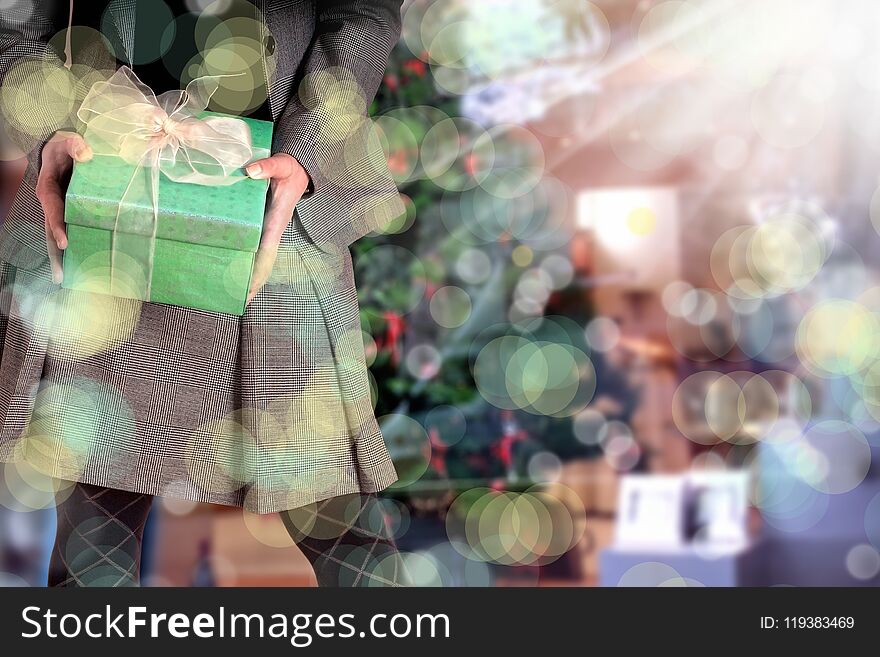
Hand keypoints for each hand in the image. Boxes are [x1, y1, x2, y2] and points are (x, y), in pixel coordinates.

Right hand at [35, 131, 92, 283]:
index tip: (65, 242)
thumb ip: (75, 146)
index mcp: (48, 190)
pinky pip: (70, 232)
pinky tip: (80, 264)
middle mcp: (51, 205)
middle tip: (61, 276)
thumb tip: (85, 154)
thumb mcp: (67, 143)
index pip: (53, 211)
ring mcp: (59, 212)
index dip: (58, 226)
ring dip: (62, 257)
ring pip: (58, 236)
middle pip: (51, 232)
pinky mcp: (69, 215)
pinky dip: (74, 247)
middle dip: (55, 254)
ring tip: (66, 279)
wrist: (62, 151)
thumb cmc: (65, 148)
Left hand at [245, 153, 310, 304]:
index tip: (250, 287)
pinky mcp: (265, 225)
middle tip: (239, 300)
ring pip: (260, 258)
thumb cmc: (290, 167)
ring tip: (235, 292)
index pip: (267, 250)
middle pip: (264, 262)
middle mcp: (274, 229)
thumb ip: (268, 167)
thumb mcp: (282, 164)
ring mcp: (270, 229)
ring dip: (250, 275)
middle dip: (254, 282)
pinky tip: (237, 268)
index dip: (259, 270)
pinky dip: (249, 261)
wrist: (301, 169)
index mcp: (277, 219)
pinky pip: (257, 247)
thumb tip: (250, 172)